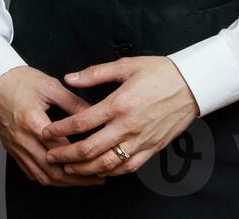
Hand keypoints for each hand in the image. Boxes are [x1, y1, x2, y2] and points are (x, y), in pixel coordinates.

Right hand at [0, 66, 107, 185]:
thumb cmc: (20, 81)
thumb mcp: (50, 86)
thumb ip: (73, 103)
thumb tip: (94, 115)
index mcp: (33, 122)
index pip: (61, 149)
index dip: (82, 158)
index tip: (100, 160)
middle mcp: (23, 139)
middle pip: (52, 169)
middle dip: (77, 178)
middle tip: (97, 178)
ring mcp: (16, 147)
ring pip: (42, 175)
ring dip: (64, 182)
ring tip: (84, 181)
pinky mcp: (12, 150)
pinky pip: (31, 172)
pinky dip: (48, 178)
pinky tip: (61, 177)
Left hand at [39, 56, 199, 176]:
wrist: (193, 84)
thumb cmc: (160, 72)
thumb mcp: (125, 65)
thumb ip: (94, 74)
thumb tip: (69, 78)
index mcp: (118, 104)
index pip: (81, 122)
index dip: (59, 130)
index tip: (45, 132)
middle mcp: (128, 126)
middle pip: (89, 149)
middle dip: (65, 156)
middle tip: (50, 156)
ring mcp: (141, 140)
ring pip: (107, 164)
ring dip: (84, 169)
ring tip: (68, 169)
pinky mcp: (152, 148)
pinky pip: (128, 167)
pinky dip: (111, 172)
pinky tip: (99, 172)